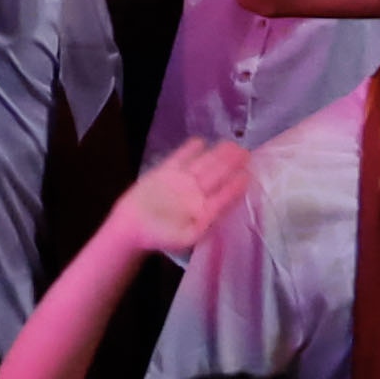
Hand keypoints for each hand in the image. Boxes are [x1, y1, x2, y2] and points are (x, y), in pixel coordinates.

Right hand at [105, 136, 254, 263]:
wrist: (131, 227)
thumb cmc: (160, 237)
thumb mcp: (187, 236)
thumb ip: (205, 223)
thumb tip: (222, 211)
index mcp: (204, 210)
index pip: (224, 195)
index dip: (236, 185)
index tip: (248, 174)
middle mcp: (196, 194)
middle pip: (217, 175)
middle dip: (230, 164)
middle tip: (245, 152)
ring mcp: (182, 181)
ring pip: (203, 164)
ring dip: (217, 154)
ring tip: (231, 145)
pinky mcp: (166, 172)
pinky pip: (181, 157)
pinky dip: (190, 149)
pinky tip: (201, 141)